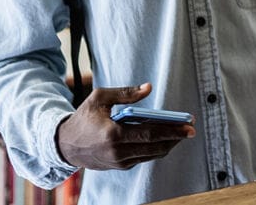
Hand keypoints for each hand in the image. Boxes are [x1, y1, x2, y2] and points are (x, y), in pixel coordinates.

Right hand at [55, 83, 194, 170]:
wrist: (65, 145)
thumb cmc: (83, 118)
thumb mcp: (100, 98)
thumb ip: (125, 93)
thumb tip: (148, 88)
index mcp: (113, 134)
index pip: (150, 133)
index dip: (172, 130)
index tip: (188, 126)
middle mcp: (117, 152)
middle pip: (155, 146)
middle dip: (176, 138)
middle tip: (191, 130)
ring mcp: (119, 162)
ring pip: (151, 154)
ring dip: (168, 144)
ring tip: (181, 133)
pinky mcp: (120, 166)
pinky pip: (143, 157)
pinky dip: (156, 148)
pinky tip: (165, 139)